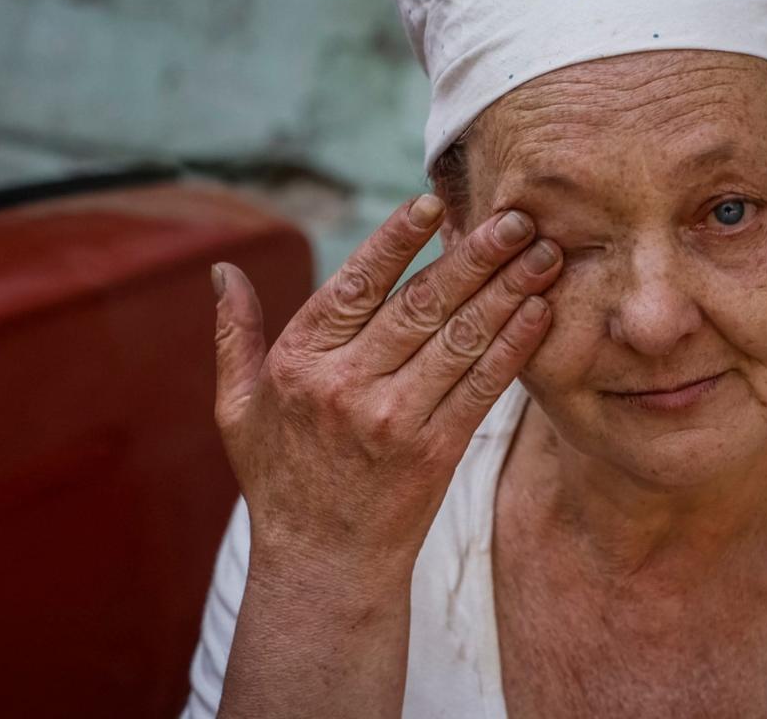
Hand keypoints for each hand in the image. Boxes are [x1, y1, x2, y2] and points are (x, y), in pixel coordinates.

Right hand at [210, 194, 561, 568]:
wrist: (323, 562)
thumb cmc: (280, 476)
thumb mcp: (238, 408)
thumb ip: (235, 335)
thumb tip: (222, 270)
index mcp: (300, 363)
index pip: (356, 285)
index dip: (397, 240)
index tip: (435, 204)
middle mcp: (348, 386)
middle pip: (422, 305)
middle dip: (475, 256)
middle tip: (516, 217)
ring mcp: (396, 420)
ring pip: (461, 340)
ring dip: (508, 292)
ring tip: (544, 254)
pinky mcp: (437, 451)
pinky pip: (482, 387)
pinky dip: (514, 347)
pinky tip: (540, 312)